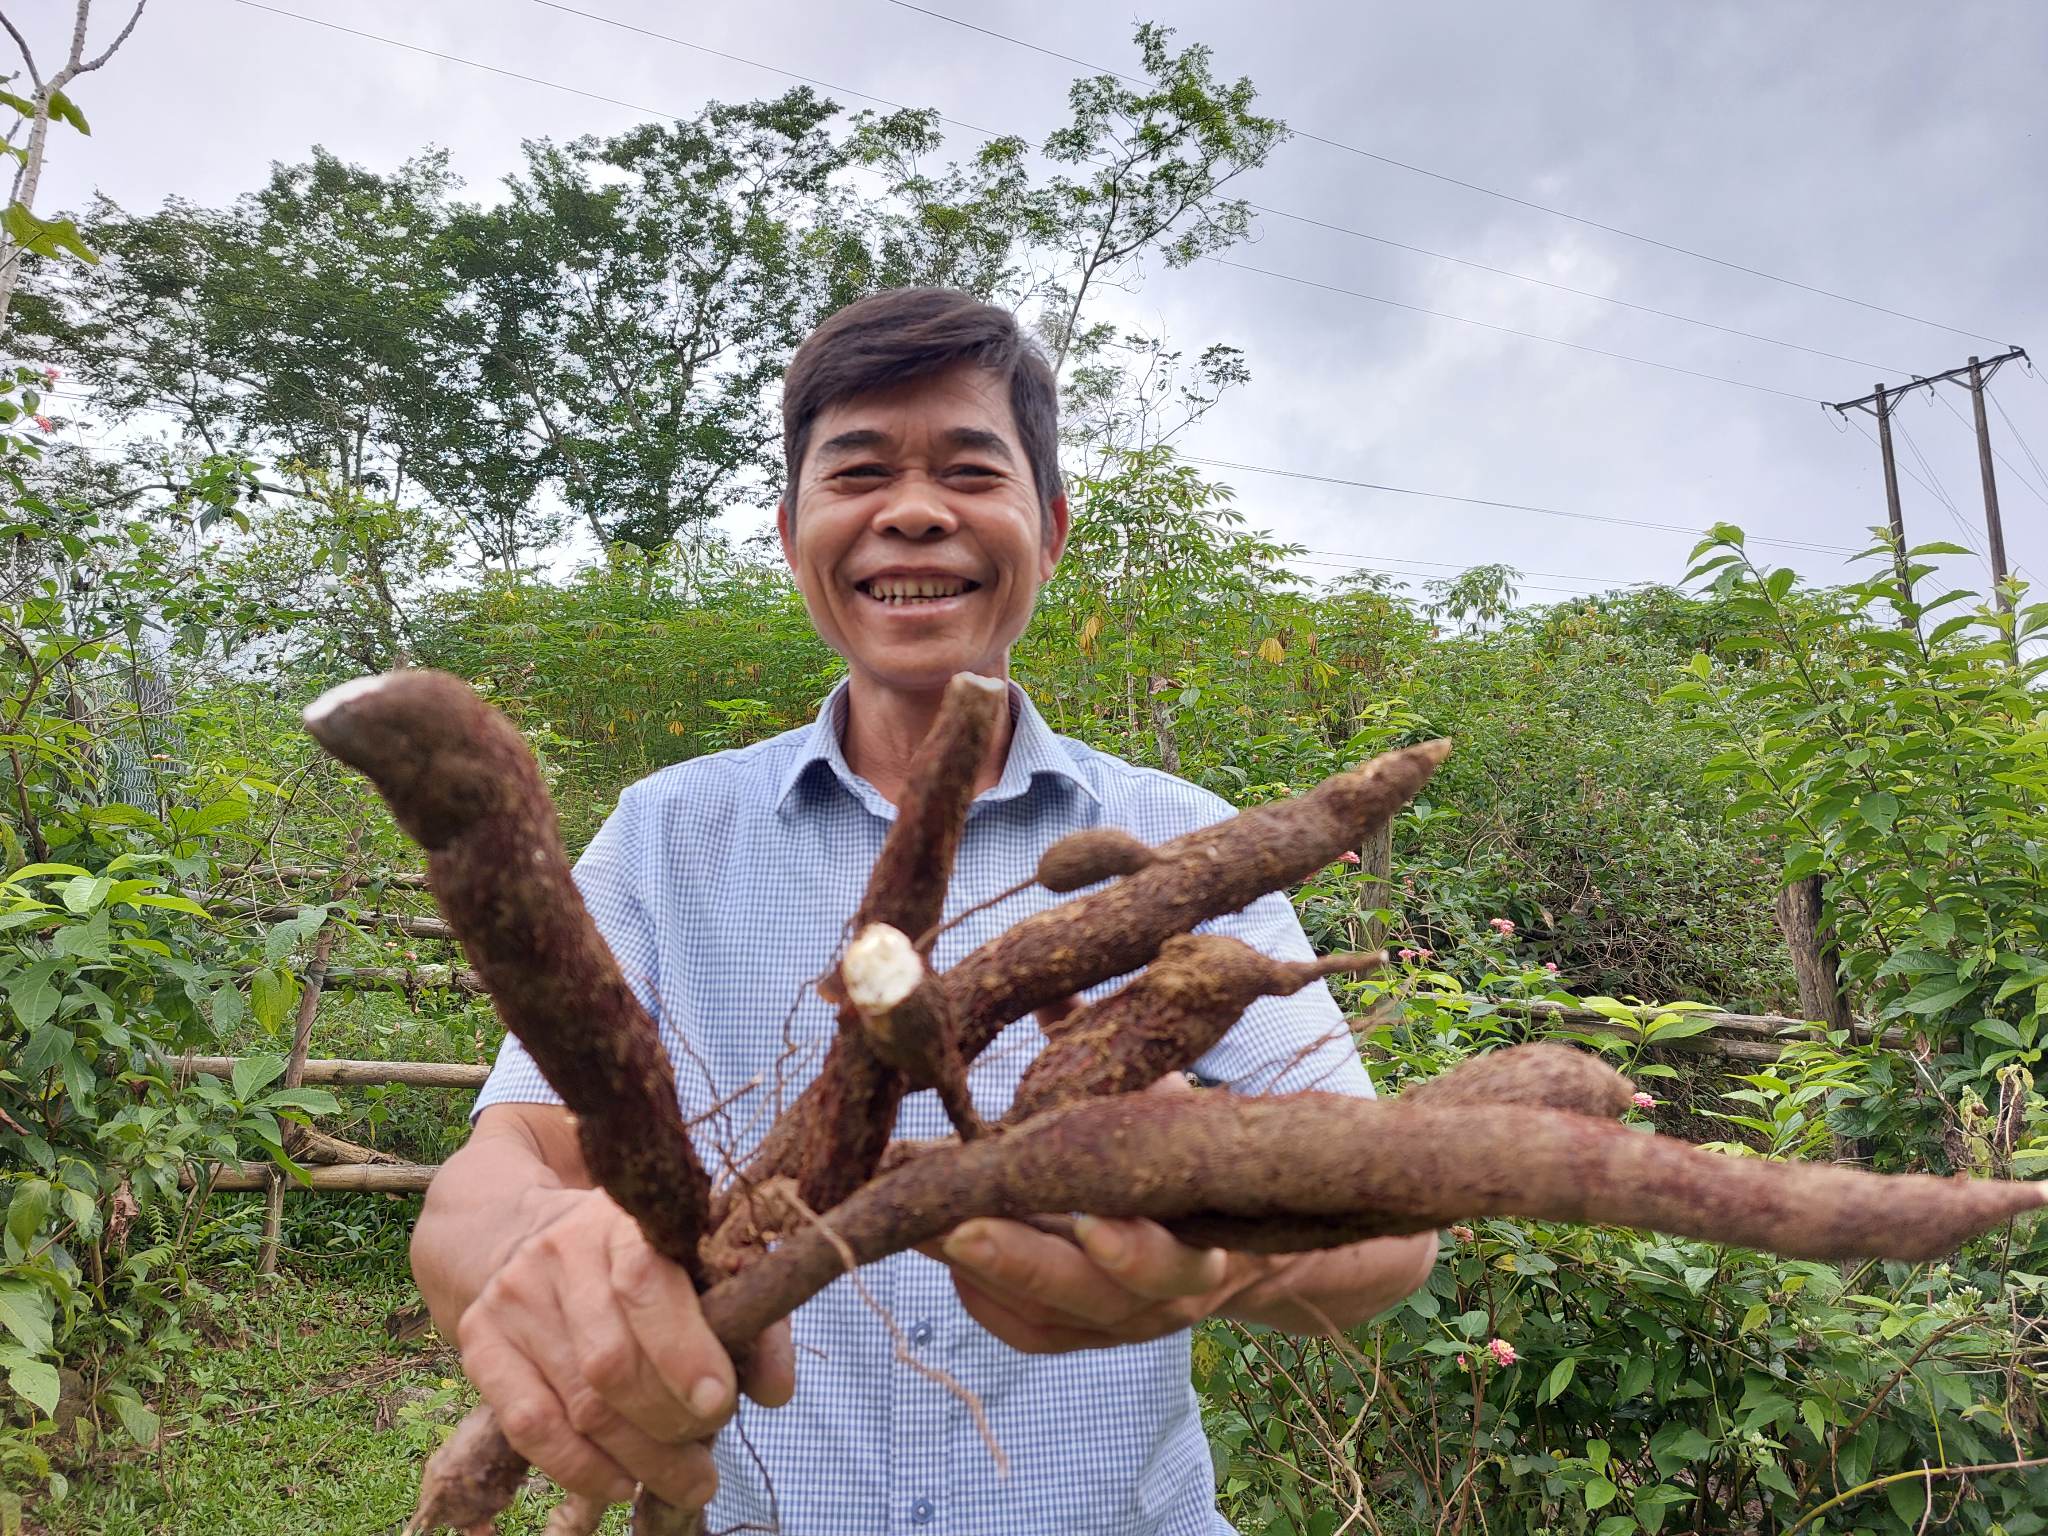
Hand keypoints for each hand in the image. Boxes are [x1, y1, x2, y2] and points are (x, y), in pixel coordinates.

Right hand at [456, 1186, 794, 1509]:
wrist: (524, 1233)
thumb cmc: (637, 1261)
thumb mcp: (698, 1265)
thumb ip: (749, 1321)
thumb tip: (776, 1392)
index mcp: (624, 1220)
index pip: (647, 1283)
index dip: (684, 1351)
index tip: (719, 1403)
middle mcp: (560, 1250)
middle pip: (611, 1361)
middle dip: (668, 1423)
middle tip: (706, 1461)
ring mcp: (512, 1297)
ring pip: (578, 1401)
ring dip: (638, 1457)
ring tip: (683, 1482)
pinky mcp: (478, 1341)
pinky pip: (529, 1424)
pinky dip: (580, 1467)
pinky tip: (621, 1482)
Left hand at [927, 1072, 1249, 1352]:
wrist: (1236, 1239)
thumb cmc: (1184, 1146)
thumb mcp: (1162, 1097)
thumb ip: (1107, 1053)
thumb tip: (1050, 977)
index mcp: (1202, 1233)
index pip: (1171, 1255)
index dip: (1130, 1247)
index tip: (1086, 1220)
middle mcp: (1166, 1292)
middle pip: (1095, 1295)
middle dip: (1025, 1263)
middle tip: (960, 1229)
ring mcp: (1121, 1322)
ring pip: (1049, 1316)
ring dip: (983, 1271)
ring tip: (918, 1226)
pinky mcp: (1082, 1336)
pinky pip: (1028, 1330)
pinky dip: (983, 1295)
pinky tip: (943, 1248)